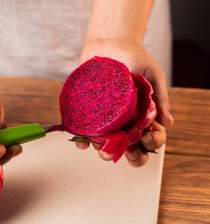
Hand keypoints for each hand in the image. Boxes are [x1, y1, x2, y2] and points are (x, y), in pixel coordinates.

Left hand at [78, 37, 173, 165]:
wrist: (109, 42)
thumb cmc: (134, 57)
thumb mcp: (152, 75)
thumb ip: (159, 97)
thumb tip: (167, 122)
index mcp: (142, 116)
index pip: (151, 138)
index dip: (152, 143)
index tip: (148, 136)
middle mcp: (124, 122)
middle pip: (130, 148)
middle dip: (131, 156)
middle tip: (127, 152)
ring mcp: (105, 120)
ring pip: (106, 145)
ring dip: (104, 152)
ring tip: (102, 149)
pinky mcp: (87, 114)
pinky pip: (84, 132)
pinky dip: (82, 141)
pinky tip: (82, 142)